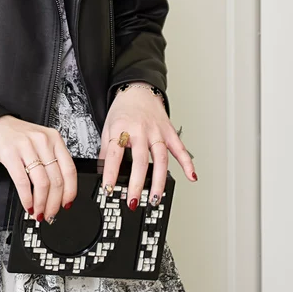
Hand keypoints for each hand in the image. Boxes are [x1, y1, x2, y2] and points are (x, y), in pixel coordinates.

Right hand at [0, 115, 75, 222]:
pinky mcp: (10, 153)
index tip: (66, 204)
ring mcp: (26, 146)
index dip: (70, 192)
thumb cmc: (16, 136)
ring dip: (41, 203)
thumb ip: (50, 160)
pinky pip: (22, 181)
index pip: (69, 170)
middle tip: (50, 213)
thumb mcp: (39, 142)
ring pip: (42, 183)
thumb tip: (59, 191)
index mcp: (53, 138)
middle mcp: (42, 140)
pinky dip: (26, 198)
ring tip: (38, 211)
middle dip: (54, 203)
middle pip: (56, 180)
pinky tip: (27, 204)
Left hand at [99, 84, 196, 209]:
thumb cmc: (122, 110)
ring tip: (156, 198)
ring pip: (160, 158)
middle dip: (137, 183)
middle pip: (140, 160)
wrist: (137, 90)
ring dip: (159, 180)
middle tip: (133, 201)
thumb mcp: (107, 126)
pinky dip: (187, 163)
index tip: (108, 189)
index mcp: (121, 128)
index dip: (110, 173)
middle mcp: (140, 130)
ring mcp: (156, 132)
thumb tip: (101, 169)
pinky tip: (191, 177)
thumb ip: (105, 147)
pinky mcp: (169, 132)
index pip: (114, 154)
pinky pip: (180, 149)